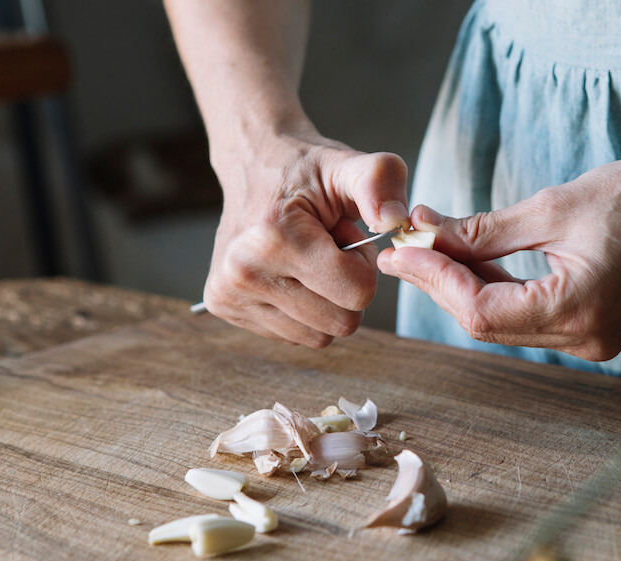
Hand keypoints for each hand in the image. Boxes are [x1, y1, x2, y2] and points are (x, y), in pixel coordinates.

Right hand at [203, 125, 410, 346]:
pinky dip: (304, 310)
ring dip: (327, 301)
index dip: (364, 264)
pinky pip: (294, 336)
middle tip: (328, 248)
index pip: (357, 292)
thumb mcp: (349, 165)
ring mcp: (229, 294)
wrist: (253, 163)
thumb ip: (380, 183)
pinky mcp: (224, 307)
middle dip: (348, 287)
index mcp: (273, 238)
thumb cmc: (306, 170)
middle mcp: (242, 272)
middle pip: (342, 322)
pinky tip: (291, 272)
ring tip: (309, 258)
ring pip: (319, 336)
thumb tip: (396, 221)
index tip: (345, 235)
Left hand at [378, 141, 620, 360]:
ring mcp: (592, 340)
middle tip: (406, 244)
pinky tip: (470, 260)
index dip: (433, 280)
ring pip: (503, 322)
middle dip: (441, 282)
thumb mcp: (553, 207)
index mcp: (578, 310)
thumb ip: (484, 231)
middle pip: (486, 322)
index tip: (400, 248)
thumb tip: (426, 234)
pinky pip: (528, 318)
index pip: (480, 311)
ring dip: (464, 286)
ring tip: (429, 246)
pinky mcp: (594, 329)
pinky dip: (496, 290)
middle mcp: (585, 339)